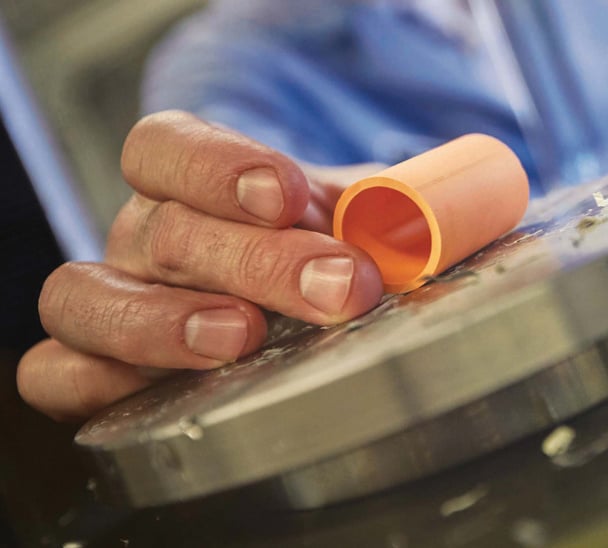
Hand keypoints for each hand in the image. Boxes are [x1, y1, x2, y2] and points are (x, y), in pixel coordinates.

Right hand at [17, 111, 383, 420]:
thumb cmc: (317, 246)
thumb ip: (379, 215)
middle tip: (337, 287)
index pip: (167, 147)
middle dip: (255, 261)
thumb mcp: (351, 218)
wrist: (293, 289)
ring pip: (85, 297)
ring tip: (240, 337)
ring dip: (164, 320)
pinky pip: (56, 374)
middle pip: (163, 231)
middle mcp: (144, 234)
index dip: (218, 167)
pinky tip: (172, 391)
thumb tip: (420, 230)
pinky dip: (101, 383)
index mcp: (190, 181)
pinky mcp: (90, 367)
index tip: (289, 195)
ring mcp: (111, 298)